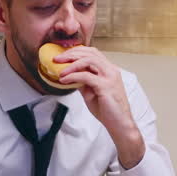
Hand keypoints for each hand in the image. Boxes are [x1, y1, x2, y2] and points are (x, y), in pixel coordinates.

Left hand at [54, 47, 144, 166]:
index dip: (76, 51)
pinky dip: (73, 76)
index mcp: (109, 70)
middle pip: (90, 53)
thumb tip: (69, 76)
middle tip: (56, 59)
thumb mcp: (92, 92)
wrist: (120, 124)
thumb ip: (83, 82)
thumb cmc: (108, 110)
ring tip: (60, 70)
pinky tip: (64, 80)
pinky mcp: (106, 86)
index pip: (92, 53)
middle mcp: (111, 70)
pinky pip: (86, 76)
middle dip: (71, 54)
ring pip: (89, 60)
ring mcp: (110, 77)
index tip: (63, 56)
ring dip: (71, 63)